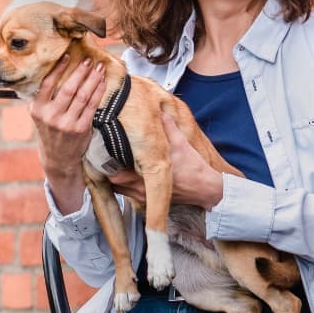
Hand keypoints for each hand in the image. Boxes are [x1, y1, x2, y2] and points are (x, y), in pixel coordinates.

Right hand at [30, 58, 104, 208]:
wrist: (58, 158)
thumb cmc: (50, 131)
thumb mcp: (40, 115)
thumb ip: (44, 97)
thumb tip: (55, 70)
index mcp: (37, 109)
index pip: (48, 84)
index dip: (58, 68)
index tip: (68, 55)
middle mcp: (50, 116)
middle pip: (68, 88)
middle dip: (80, 72)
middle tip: (89, 60)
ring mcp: (66, 123)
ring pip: (82, 96)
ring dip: (93, 79)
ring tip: (99, 68)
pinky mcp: (81, 129)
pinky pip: (92, 106)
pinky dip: (98, 92)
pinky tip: (102, 83)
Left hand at [109, 112, 223, 209]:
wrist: (206, 189)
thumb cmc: (194, 170)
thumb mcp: (182, 144)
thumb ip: (169, 127)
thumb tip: (162, 111)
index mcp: (146, 176)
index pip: (115, 172)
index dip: (108, 160)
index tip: (107, 149)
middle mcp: (142, 190)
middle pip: (113, 181)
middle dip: (110, 168)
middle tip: (108, 155)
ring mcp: (143, 197)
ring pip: (119, 188)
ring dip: (117, 177)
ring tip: (118, 164)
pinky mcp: (147, 200)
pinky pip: (128, 194)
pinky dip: (125, 184)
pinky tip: (129, 174)